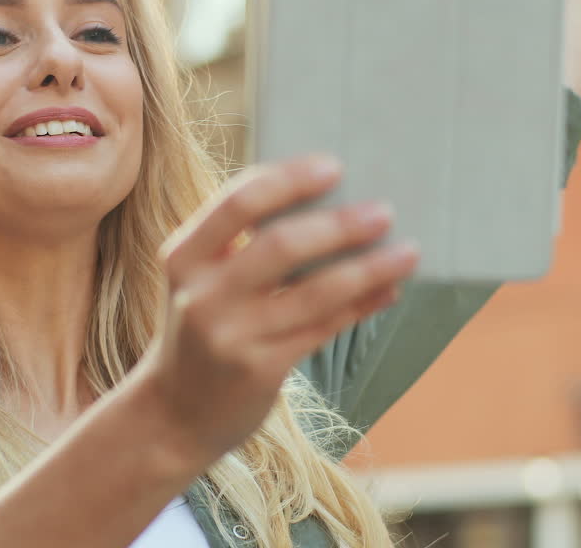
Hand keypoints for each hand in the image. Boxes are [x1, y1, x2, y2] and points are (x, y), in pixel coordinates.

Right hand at [139, 155, 418, 465]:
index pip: (238, 202)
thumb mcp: (201, 280)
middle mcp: (203, 293)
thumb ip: (242, 243)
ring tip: (407, 252)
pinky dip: (361, 305)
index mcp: (184, 255)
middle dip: (339, 225)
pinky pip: (323, 328)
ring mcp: (231, 335)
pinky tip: (388, 291)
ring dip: (368, 269)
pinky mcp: (260, 370)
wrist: (173, 415)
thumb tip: (328, 202)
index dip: (289, 179)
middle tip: (383, 211)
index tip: (334, 166)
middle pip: (279, 246)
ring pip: (314, 292)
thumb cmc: (202, 329)